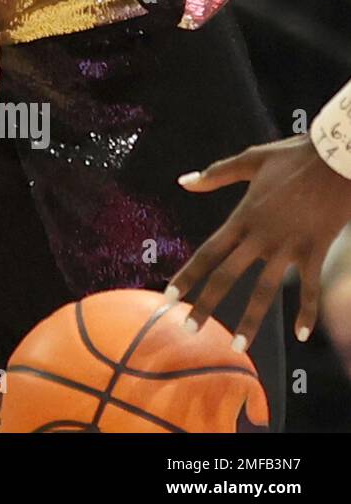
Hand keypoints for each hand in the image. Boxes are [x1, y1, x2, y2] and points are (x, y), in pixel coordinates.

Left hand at [167, 136, 350, 349]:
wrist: (337, 158)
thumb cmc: (293, 157)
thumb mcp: (250, 160)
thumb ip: (215, 174)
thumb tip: (183, 181)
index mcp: (242, 217)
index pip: (207, 251)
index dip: (188, 274)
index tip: (169, 294)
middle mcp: (261, 237)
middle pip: (227, 276)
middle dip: (206, 305)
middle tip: (187, 329)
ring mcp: (289, 246)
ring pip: (265, 290)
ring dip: (250, 320)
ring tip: (237, 346)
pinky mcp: (316, 250)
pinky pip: (310, 287)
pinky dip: (307, 311)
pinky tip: (303, 335)